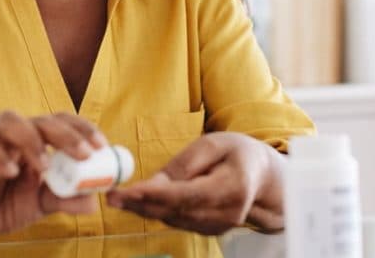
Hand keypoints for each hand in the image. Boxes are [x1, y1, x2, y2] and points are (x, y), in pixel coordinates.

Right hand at [0, 111, 108, 241]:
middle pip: (39, 118)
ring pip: (8, 119)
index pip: (60, 121)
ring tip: (46, 167)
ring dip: (32, 140)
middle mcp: (14, 137)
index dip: (81, 128)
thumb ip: (66, 199)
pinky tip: (12, 173)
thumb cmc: (6, 204)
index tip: (101, 146)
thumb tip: (94, 200)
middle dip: (65, 133)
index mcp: (34, 141)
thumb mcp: (42, 204)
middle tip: (84, 154)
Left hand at [106, 132, 283, 234]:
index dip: (157, 195)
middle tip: (112, 196)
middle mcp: (227, 213)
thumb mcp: (214, 144)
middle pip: (177, 212)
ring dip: (144, 210)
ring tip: (118, 198)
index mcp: (233, 188)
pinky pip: (178, 221)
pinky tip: (138, 203)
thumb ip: (184, 164)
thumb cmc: (237, 153)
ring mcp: (219, 226)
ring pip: (173, 219)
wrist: (261, 177)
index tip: (130, 191)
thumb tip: (153, 184)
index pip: (189, 195)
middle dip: (140, 205)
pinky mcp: (209, 230)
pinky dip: (157, 212)